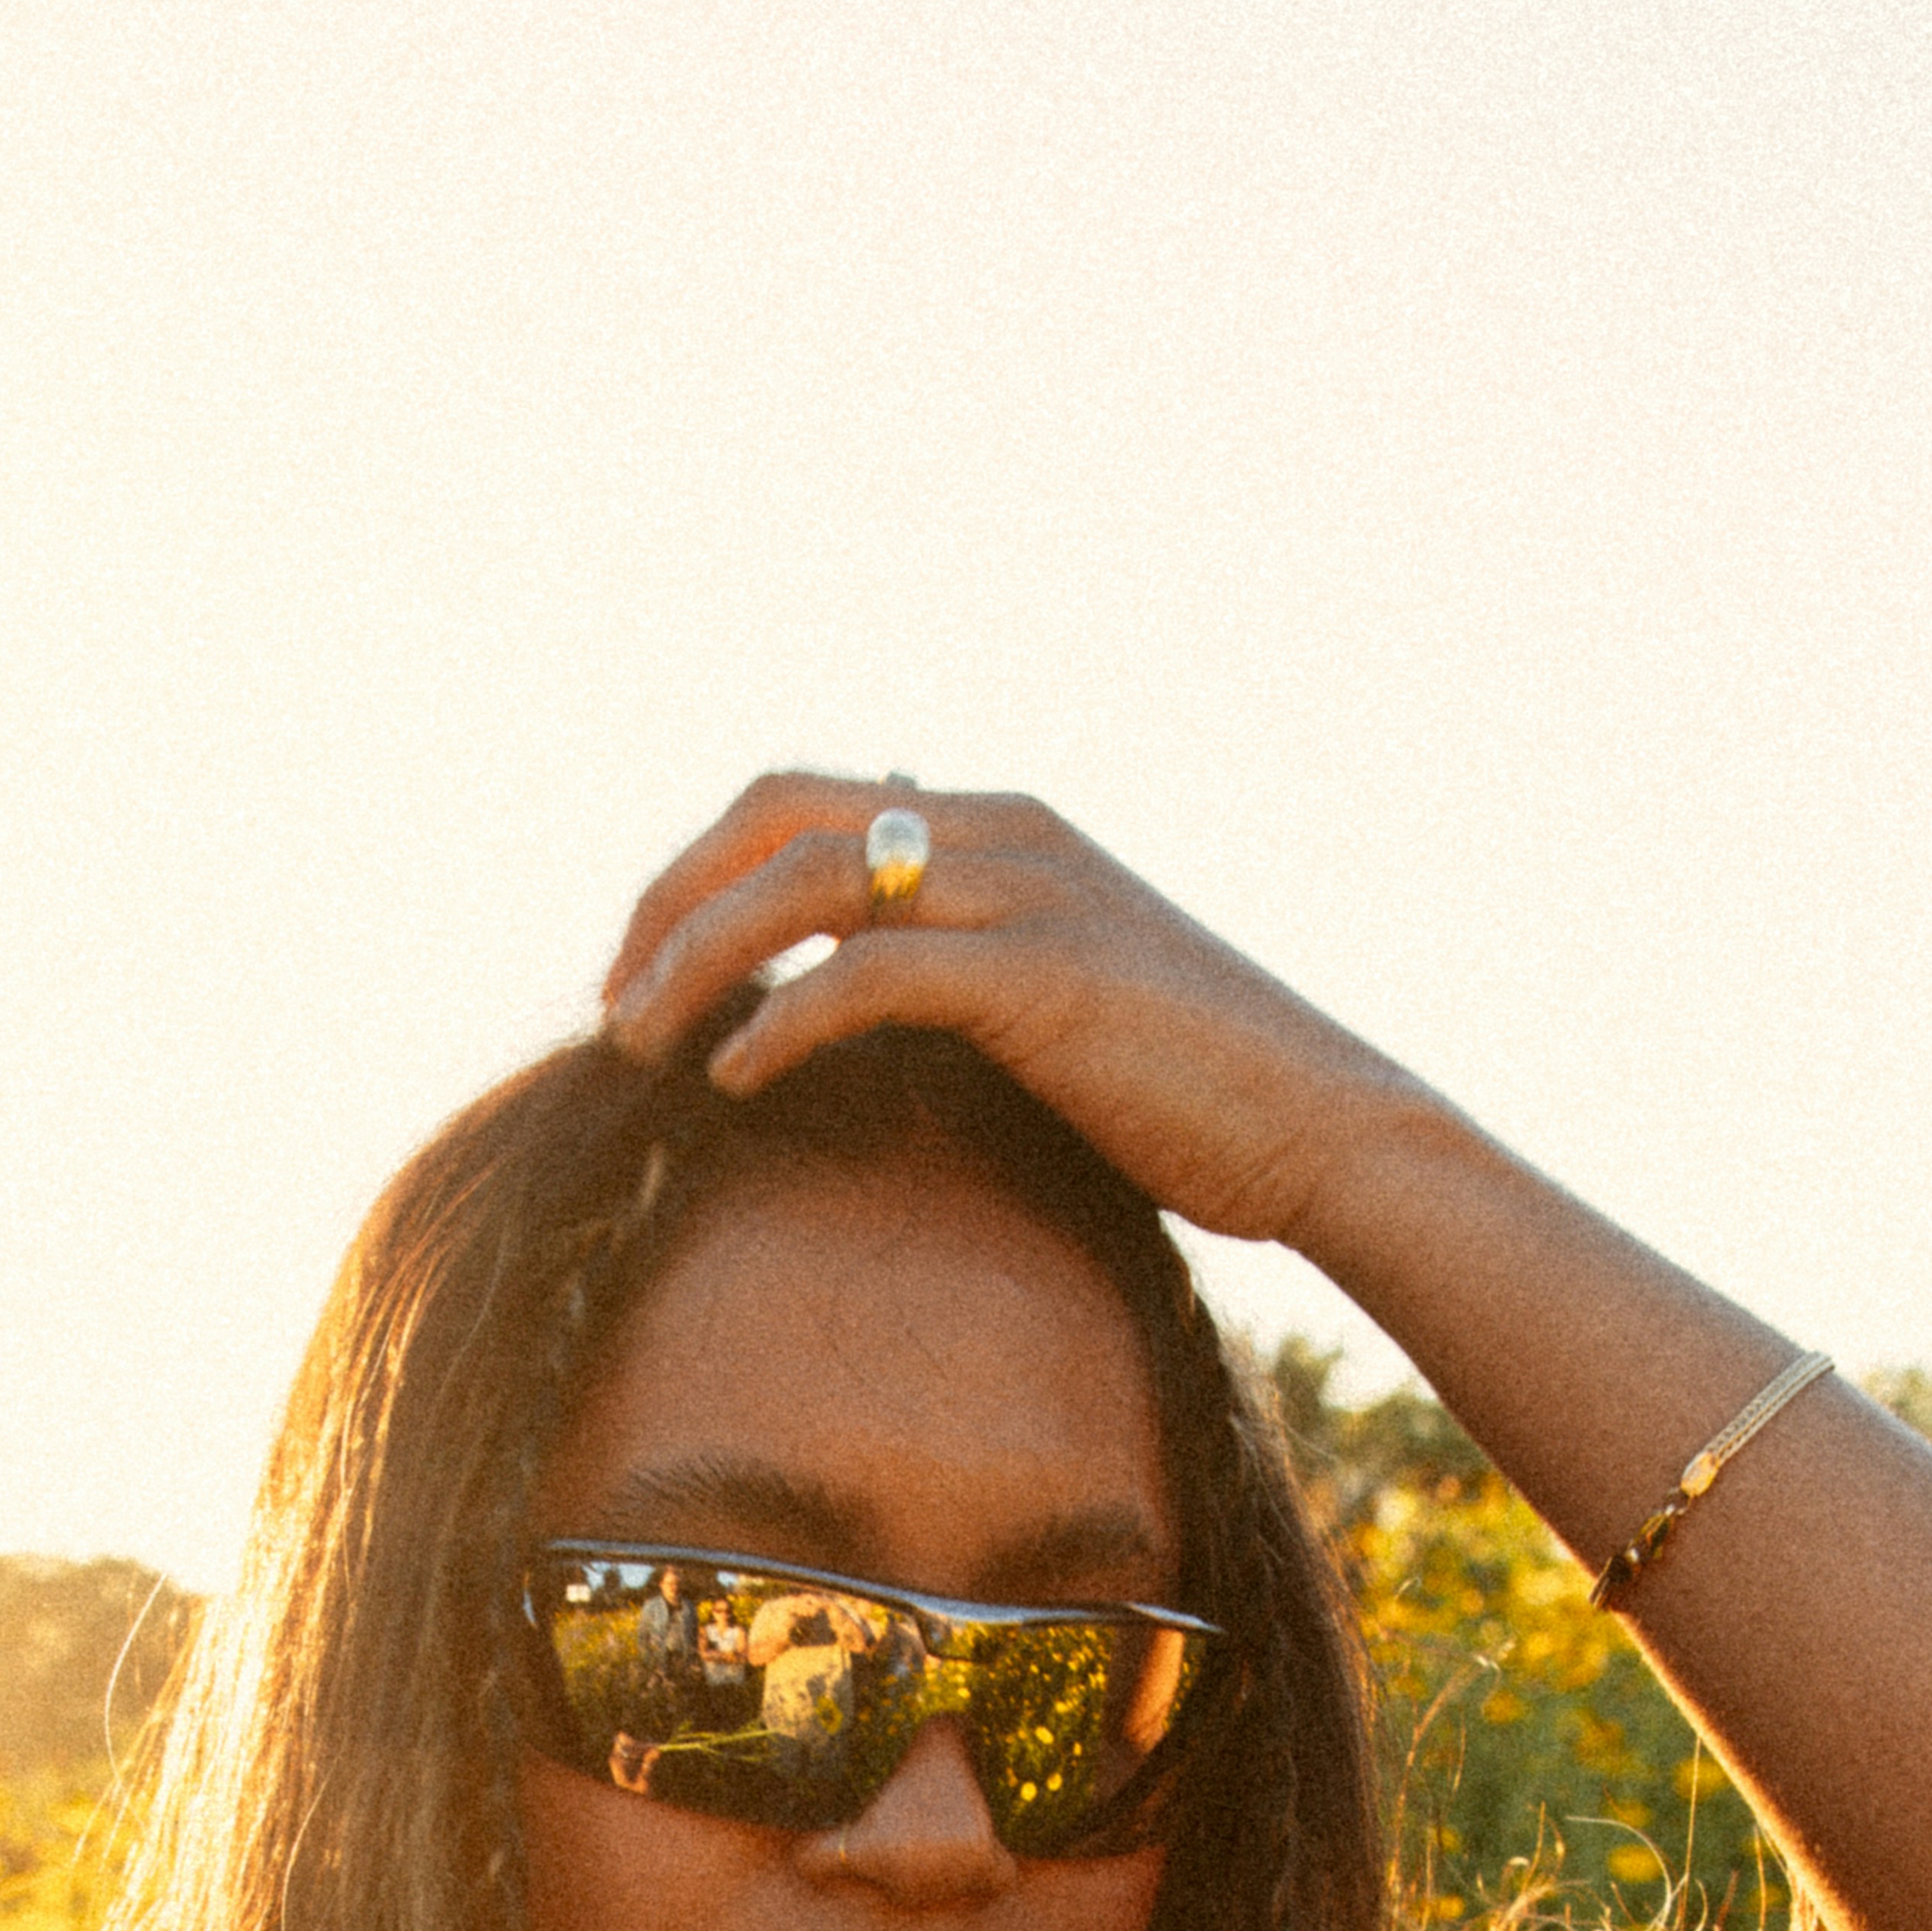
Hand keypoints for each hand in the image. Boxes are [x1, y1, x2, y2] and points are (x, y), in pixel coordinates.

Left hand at [598, 774, 1431, 1252]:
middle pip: (774, 814)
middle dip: (669, 901)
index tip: (638, 973)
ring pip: (805, 884)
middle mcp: (1002, 831)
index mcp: (997, 827)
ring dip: (696, 963)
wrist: (1319, 1130)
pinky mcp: (1042, 975)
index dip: (695, 874)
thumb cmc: (1187, 1095)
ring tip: (638, 1045)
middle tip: (612, 1004)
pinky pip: (869, 975)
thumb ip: (955, 979)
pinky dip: (781, 1021)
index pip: (799, 800)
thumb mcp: (1051, 1007)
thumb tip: (847, 1015)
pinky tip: (733, 1079)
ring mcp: (1025, 893)